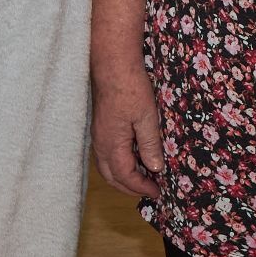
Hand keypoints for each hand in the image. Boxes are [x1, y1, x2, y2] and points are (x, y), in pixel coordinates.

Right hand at [92, 64, 165, 197]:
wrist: (113, 64)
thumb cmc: (130, 88)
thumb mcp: (147, 118)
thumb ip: (150, 145)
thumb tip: (155, 168)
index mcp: (111, 144)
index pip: (125, 176)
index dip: (141, 187)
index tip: (157, 192)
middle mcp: (100, 143)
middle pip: (112, 176)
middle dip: (130, 188)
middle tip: (150, 190)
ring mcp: (98, 135)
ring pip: (107, 166)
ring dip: (124, 176)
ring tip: (144, 178)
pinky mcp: (100, 127)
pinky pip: (107, 154)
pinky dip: (119, 163)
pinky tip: (134, 158)